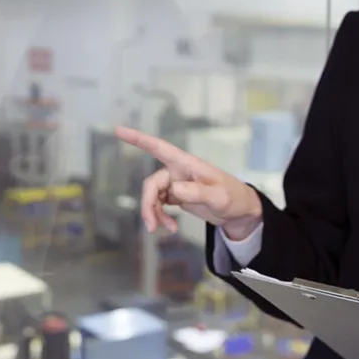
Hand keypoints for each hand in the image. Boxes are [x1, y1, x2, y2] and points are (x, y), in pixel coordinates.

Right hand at [115, 126, 262, 238]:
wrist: (240, 211)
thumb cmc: (233, 197)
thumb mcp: (219, 197)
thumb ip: (197, 193)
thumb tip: (174, 191)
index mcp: (187, 164)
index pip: (159, 148)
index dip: (138, 138)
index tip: (118, 129)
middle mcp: (178, 171)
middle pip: (152, 184)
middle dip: (148, 204)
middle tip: (151, 226)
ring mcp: (177, 184)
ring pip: (154, 196)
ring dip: (154, 213)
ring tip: (164, 229)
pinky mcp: (178, 196)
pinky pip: (160, 205)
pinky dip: (161, 217)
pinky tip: (170, 227)